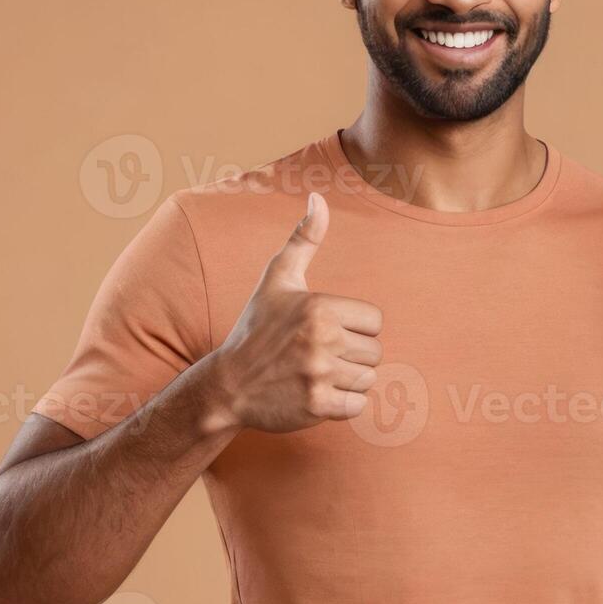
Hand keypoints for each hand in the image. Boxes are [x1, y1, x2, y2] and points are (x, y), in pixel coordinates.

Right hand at [209, 193, 383, 431]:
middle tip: (319, 354)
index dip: (355, 327)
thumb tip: (318, 196)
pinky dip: (342, 404)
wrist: (227, 385)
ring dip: (349, 380)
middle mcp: (322, 339)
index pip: (375, 321)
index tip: (327, 330)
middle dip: (352, 355)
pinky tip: (317, 393)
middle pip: (375, 351)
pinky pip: (357, 406)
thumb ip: (304, 238)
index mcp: (320, 306)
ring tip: (318, 373)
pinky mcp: (318, 406)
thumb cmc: (257, 328)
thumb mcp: (277, 278)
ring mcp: (319, 374)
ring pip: (368, 379)